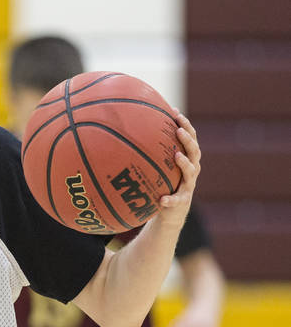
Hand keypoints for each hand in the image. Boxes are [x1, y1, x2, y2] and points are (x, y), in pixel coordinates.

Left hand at [157, 111, 200, 226]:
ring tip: (177, 156)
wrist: (171, 213)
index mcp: (187, 160)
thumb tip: (131, 131)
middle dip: (188, 140)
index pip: (190, 139)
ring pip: (191, 172)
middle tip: (178, 130)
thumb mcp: (159, 167)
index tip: (176, 113)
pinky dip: (170, 200)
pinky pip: (176, 201)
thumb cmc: (164, 185)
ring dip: (185, 164)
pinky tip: (162, 199)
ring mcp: (188, 186)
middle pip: (195, 152)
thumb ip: (152, 153)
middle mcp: (191, 170)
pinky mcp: (181, 202)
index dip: (186, 126)